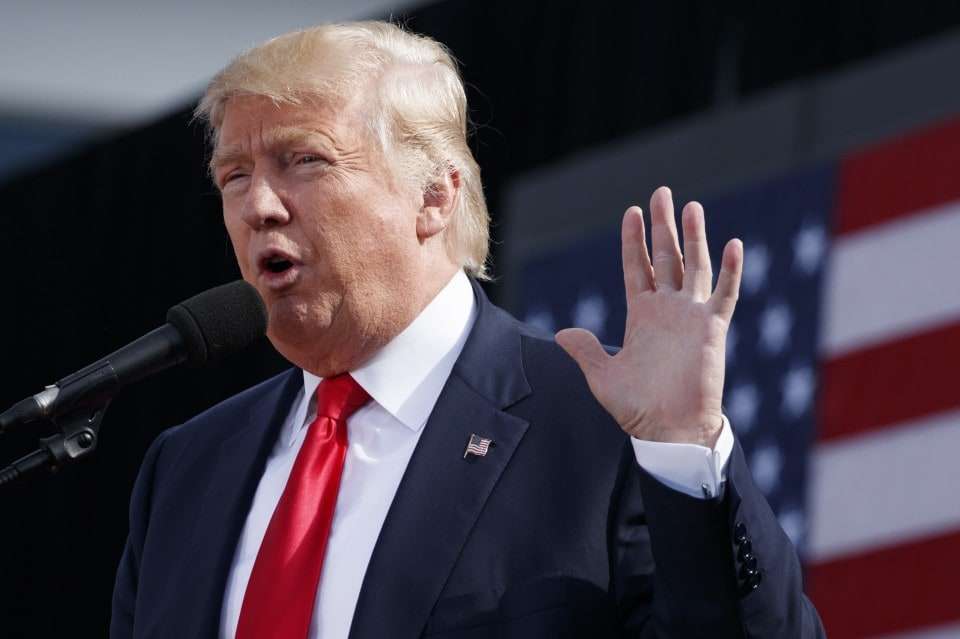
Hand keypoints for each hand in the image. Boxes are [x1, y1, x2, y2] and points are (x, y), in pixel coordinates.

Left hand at [556, 186, 742, 447]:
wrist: (669, 430)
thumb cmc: (638, 408)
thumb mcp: (603, 377)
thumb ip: (586, 352)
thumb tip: (563, 333)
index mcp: (642, 316)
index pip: (637, 268)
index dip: (633, 241)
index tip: (631, 212)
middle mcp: (667, 310)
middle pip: (665, 257)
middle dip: (662, 226)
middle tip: (661, 192)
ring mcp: (691, 317)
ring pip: (694, 267)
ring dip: (693, 237)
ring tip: (691, 206)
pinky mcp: (711, 330)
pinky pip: (724, 295)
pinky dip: (729, 271)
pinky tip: (733, 244)